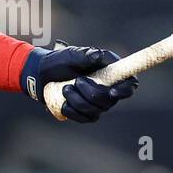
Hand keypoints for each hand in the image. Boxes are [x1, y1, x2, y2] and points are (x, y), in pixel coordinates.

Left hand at [20, 45, 137, 122]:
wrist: (42, 74)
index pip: (130, 84)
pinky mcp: (87, 112)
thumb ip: (86, 54)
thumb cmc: (60, 61)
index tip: (112, 92)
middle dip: (90, 93)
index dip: (125, 91)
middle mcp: (108, 88)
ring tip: (65, 89)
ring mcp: (98, 102)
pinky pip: (85, 118)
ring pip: (96, 111)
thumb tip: (99, 56)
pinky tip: (64, 102)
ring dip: (78, 101)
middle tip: (77, 81)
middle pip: (109, 101)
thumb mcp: (72, 54)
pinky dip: (72, 111)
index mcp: (111, 71)